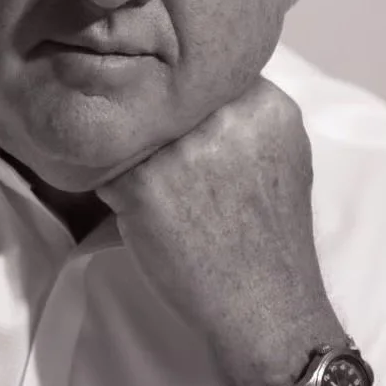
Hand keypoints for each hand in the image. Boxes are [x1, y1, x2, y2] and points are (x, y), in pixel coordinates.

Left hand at [98, 77, 345, 385]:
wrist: (267, 311)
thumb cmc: (269, 239)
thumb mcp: (280, 157)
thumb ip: (244, 114)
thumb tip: (191, 84)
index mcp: (266, 104)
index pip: (199, 75)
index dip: (180, 100)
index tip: (175, 125)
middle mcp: (228, 118)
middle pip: (160, 97)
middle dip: (152, 123)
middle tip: (159, 161)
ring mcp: (186, 149)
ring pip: (129, 127)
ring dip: (128, 153)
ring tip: (149, 188)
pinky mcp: (147, 183)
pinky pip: (104, 164)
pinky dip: (109, 185)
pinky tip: (131, 208)